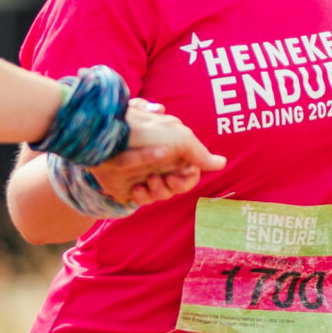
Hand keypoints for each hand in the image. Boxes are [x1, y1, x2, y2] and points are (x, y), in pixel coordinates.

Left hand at [98, 100, 224, 204]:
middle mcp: (160, 164)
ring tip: (150, 180)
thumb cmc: (145, 132)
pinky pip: (143, 200)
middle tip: (168, 179)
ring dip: (159, 190)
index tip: (184, 173)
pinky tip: (137, 187)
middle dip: (175, 185)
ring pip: (162, 195)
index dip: (189, 177)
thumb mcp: (179, 137)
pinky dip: (142, 195)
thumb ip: (201, 153)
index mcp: (173, 152)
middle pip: (178, 187)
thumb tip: (222, 163)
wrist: (108, 138)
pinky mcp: (129, 188)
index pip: (190, 173)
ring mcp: (144, 176)